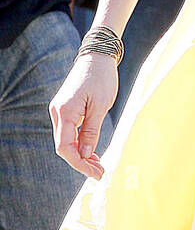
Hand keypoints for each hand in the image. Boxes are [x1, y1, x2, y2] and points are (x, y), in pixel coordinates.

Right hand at [49, 52, 118, 178]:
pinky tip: (92, 152)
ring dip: (81, 154)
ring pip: (66, 141)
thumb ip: (92, 131)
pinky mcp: (66, 109)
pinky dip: (80, 143)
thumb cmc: (101, 78)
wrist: (97, 56)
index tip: (95, 173)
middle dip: (82, 162)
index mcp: (65, 112)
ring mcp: (60, 110)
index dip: (79, 163)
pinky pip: (70, 132)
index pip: (65, 147)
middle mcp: (57, 112)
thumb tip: (86, 154)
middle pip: (64, 146)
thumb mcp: (101, 106)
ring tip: (99, 165)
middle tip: (101, 172)